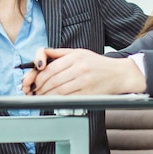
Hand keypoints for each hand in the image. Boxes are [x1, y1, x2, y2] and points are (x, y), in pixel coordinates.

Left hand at [21, 48, 146, 95]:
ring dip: (46, 96)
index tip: (34, 82)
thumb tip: (40, 58)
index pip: (50, 68)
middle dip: (40, 88)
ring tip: (41, 97)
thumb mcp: (78, 52)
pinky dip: (57, 101)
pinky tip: (52, 100)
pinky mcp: (89, 93)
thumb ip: (58, 54)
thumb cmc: (97, 63)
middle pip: (53, 80)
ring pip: (59, 91)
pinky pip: (68, 98)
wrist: (119, 74)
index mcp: (76, 56)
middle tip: (34, 92)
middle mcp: (80, 68)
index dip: (38, 77)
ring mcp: (85, 82)